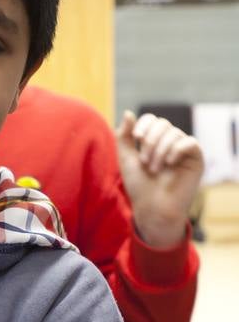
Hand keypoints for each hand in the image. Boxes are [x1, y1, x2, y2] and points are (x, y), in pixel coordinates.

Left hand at [116, 111, 204, 248]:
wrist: (152, 208)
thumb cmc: (139, 186)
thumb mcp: (126, 159)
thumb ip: (124, 137)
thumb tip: (128, 113)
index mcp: (154, 142)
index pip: (152, 120)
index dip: (144, 125)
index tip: (136, 137)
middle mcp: (170, 143)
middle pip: (163, 124)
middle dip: (150, 141)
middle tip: (144, 161)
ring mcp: (183, 151)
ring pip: (174, 133)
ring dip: (159, 150)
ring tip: (153, 169)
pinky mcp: (196, 159)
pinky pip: (190, 143)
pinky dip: (176, 150)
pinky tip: (170, 163)